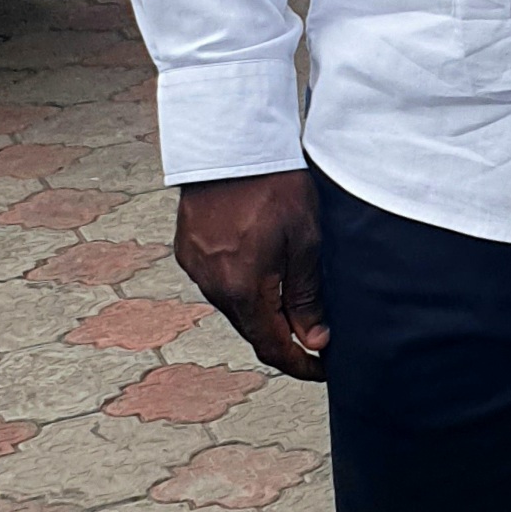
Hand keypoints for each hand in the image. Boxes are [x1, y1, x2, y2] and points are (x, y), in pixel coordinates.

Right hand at [174, 167, 328, 377]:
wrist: (230, 141)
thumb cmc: (274, 185)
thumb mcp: (305, 241)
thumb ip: (307, 296)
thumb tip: (314, 339)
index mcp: (243, 289)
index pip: (272, 347)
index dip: (300, 365)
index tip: (323, 370)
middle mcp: (213, 286)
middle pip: (252, 329)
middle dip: (283, 338)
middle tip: (316, 337)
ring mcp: (195, 268)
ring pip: (234, 306)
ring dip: (262, 310)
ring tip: (292, 301)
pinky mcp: (187, 249)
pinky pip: (218, 282)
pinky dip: (241, 287)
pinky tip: (262, 271)